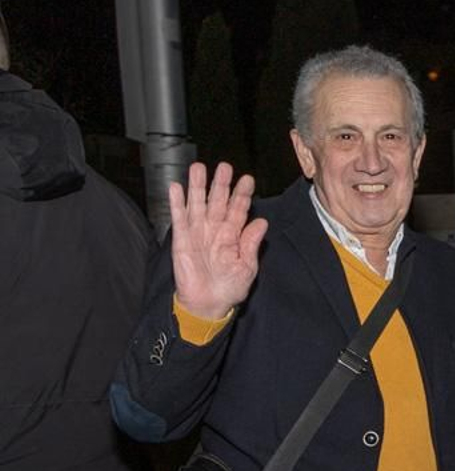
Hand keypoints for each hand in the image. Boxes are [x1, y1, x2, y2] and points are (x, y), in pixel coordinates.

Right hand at [169, 162, 268, 319]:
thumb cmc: (230, 288)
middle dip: (221, 184)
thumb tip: (262, 222)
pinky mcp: (182, 240)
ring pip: (197, 204)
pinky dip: (177, 203)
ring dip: (197, 186)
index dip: (242, 194)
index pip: (239, 210)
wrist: (209, 304)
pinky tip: (176, 187)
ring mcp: (198, 233)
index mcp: (233, 236)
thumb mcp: (247, 266)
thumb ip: (251, 243)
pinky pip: (179, 218)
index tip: (247, 179)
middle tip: (224, 166)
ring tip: (199, 168)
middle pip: (218, 202)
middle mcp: (215, 230)